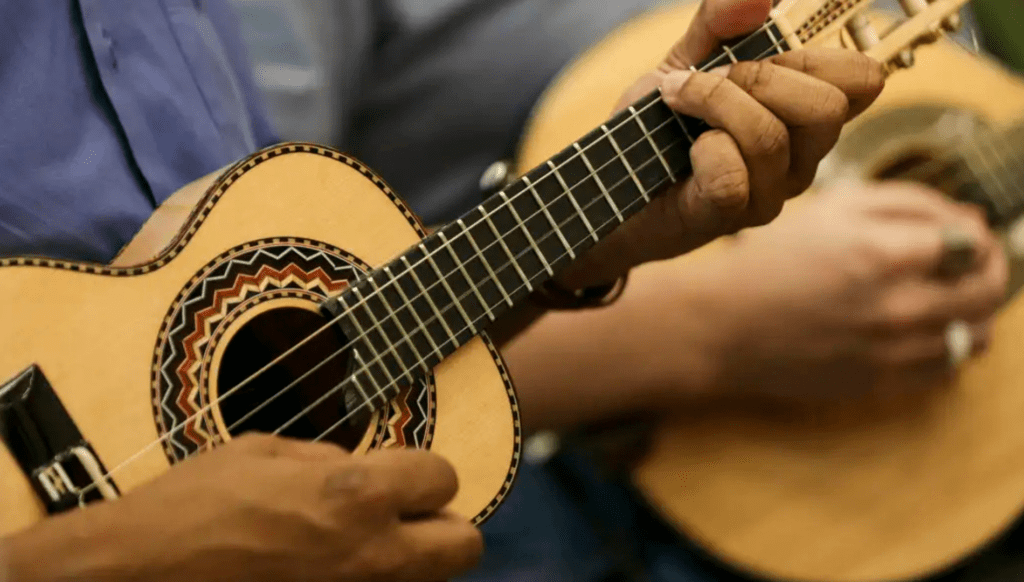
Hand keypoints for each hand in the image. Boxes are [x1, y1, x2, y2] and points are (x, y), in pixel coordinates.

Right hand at [5, 434, 481, 581]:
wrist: (137, 576)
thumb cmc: (190, 506)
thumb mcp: (261, 451)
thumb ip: (327, 457)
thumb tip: (359, 466)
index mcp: (355, 493)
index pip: (445, 477)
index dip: (423, 472)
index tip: (400, 474)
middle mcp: (370, 553)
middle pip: (465, 544)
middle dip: (443, 523)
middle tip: (405, 515)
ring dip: (411, 560)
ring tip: (363, 546)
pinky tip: (333, 571)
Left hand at [555, 0, 884, 289]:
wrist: (607, 184)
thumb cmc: (656, 127)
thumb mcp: (685, 61)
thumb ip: (720, 24)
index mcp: (804, 117)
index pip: (863, 81)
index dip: (821, 55)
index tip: (763, 53)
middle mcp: (801, 159)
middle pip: (826, 107)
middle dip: (759, 77)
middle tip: (707, 79)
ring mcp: (769, 194)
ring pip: (769, 137)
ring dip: (713, 104)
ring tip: (677, 101)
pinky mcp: (729, 218)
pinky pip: (731, 175)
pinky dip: (701, 150)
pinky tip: (685, 153)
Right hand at [686, 182, 1006, 400]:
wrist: (724, 326)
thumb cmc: (772, 259)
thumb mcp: (833, 207)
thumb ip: (908, 202)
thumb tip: (970, 217)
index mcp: (885, 253)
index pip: (975, 243)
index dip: (977, 234)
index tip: (964, 233)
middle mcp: (897, 307)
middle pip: (987, 290)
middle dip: (988, 269)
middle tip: (969, 263)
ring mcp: (892, 352)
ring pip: (976, 334)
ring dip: (974, 311)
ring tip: (948, 297)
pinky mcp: (882, 384)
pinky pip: (947, 368)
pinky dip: (950, 346)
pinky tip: (924, 329)